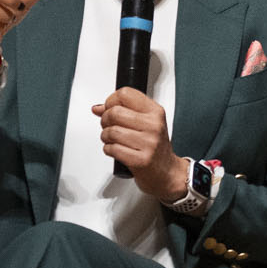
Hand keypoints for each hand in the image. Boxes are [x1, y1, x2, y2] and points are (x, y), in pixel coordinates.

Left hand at [92, 88, 188, 203]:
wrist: (168, 173)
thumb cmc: (155, 148)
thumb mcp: (146, 124)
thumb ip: (123, 112)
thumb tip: (98, 108)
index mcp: (155, 112)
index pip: (125, 94)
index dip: (111, 100)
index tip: (110, 108)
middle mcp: (154, 125)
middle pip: (115, 112)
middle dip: (105, 120)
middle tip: (108, 126)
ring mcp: (148, 143)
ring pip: (111, 131)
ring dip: (105, 136)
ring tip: (112, 139)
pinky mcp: (140, 160)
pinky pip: (112, 149)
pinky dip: (108, 149)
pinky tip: (115, 150)